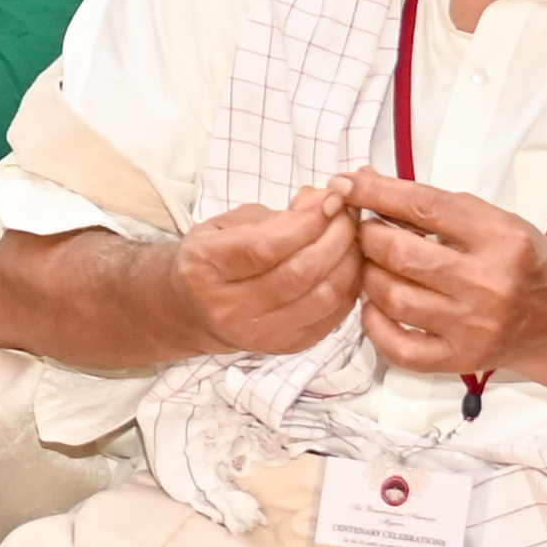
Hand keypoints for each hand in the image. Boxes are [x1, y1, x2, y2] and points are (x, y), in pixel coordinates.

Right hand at [166, 188, 367, 358]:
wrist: (193, 311)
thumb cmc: (213, 258)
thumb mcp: (227, 225)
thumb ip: (274, 215)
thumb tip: (321, 201)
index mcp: (205, 266)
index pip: (266, 246)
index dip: (308, 221)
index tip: (331, 199)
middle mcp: (229, 307)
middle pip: (299, 273)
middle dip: (335, 238)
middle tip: (349, 215)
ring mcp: (258, 333)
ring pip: (322, 297)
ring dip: (348, 262)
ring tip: (353, 237)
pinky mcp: (284, 347)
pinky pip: (331, 317)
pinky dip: (349, 288)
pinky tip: (349, 266)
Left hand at [333, 168, 546, 386]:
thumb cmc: (523, 261)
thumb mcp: (493, 220)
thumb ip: (435, 205)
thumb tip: (365, 182)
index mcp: (499, 237)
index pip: (422, 207)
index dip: (374, 192)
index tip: (345, 183)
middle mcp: (487, 283)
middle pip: (399, 254)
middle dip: (368, 236)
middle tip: (365, 230)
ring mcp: (472, 326)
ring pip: (391, 296)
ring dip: (368, 275)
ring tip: (374, 265)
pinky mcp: (460, 359)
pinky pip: (398, 346)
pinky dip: (375, 323)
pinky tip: (376, 305)